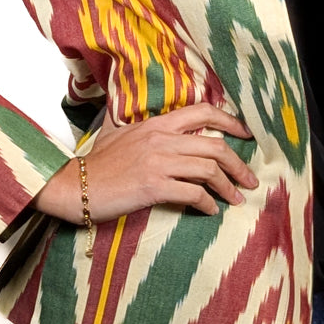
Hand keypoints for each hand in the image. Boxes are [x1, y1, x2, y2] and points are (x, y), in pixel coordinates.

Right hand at [32, 103, 258, 222]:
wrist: (74, 186)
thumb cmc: (95, 164)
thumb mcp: (115, 132)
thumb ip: (134, 124)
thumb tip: (140, 118)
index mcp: (156, 123)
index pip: (203, 112)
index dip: (231, 122)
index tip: (246, 136)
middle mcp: (160, 138)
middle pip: (215, 146)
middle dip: (239, 165)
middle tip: (250, 180)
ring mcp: (158, 162)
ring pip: (209, 170)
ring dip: (228, 187)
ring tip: (236, 199)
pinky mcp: (153, 186)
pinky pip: (193, 193)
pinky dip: (207, 204)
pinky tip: (209, 211)